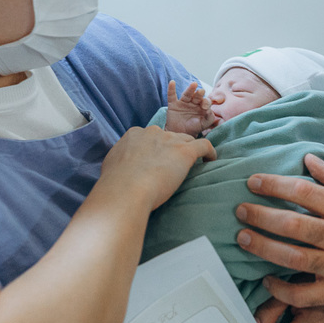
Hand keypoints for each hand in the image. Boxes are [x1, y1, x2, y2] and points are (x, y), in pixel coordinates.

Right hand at [99, 125, 214, 210]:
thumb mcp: (112, 164)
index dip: (156, 149)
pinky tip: (211, 159)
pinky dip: (209, 152)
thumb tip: (123, 165)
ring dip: (189, 150)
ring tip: (193, 164)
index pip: (152, 138)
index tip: (157, 161)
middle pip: (170, 137)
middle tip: (172, 166)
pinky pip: (204, 146)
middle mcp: (154, 132)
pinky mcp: (185, 151)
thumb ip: (121, 158)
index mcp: (135, 134)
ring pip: (187, 140)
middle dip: (172, 149)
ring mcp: (171, 140)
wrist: (126, 190)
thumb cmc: (115, 183)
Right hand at [164, 80, 215, 135]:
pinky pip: (172, 95)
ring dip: (190, 89)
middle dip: (199, 94)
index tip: (205, 106)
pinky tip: (172, 82)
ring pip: (187, 94)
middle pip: (197, 96)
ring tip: (194, 84)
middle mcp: (193, 102)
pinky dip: (171, 89)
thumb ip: (210, 117)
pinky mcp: (173, 104)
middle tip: (201, 91)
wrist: (180, 134)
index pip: (205, 101)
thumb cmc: (194, 128)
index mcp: (201, 106)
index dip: (206, 102)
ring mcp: (183, 102)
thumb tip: (210, 110)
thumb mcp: (204, 124)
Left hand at [235, 154, 323, 317]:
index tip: (253, 181)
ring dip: (264, 247)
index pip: (308, 192)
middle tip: (239, 208)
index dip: (277, 185)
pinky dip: (282, 289)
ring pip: (294, 257)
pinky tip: (266, 280)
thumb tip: (310, 159)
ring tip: (243, 238)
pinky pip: (304, 294)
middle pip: (295, 224)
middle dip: (262, 215)